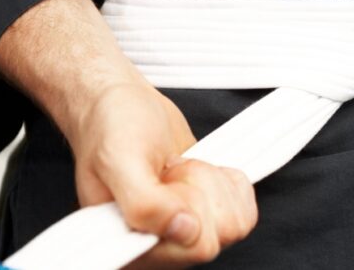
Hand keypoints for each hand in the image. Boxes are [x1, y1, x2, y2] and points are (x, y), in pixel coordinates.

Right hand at [72, 82, 258, 269]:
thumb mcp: (118, 158)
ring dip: (210, 184)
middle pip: (215, 237)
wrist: (120, 105)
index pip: (192, 248)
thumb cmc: (109, 128)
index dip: (188, 209)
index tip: (165, 182)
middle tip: (168, 171)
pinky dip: (226, 181)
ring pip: (234, 224)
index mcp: (125, 249)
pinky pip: (244, 211)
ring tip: (176, 170)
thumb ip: (144, 202)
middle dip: (198, 191)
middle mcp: (155, 249)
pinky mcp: (205, 219)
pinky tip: (193, 172)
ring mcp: (183, 236)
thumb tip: (185, 231)